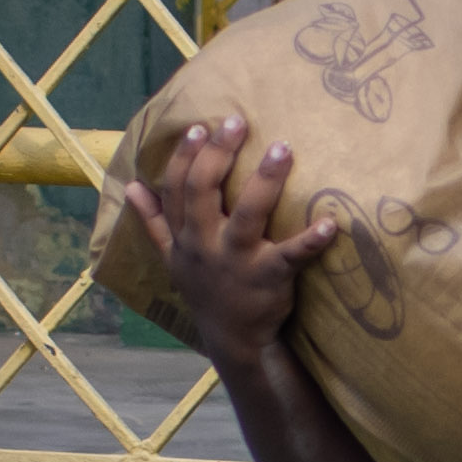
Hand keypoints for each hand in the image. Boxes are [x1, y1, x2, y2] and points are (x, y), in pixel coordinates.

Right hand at [108, 115, 335, 368]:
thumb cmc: (206, 290)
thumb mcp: (171, 258)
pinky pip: (291, 256)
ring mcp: (236, 261)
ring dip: (265, 180)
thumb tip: (132, 186)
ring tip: (282, 148)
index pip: (177, 188)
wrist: (233, 340)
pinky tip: (329, 223)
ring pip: (247, 213)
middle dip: (219, 153)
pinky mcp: (269, 278)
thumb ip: (154, 221)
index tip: (199, 127)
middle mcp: (205, 244)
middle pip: (204, 190)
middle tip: (237, 121)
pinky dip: (311, 240)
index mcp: (184, 236)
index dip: (185, 156)